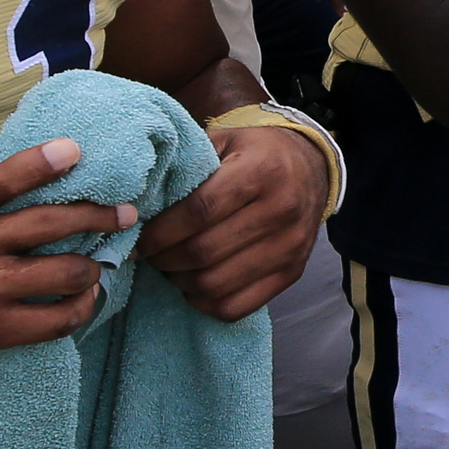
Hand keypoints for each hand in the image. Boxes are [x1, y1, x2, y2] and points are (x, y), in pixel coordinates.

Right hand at [0, 140, 133, 370]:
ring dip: (92, 266)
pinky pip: (48, 321)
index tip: (78, 152)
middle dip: (98, 216)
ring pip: (60, 273)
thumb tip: (13, 185)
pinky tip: (85, 302)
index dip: (49, 162)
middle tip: (126, 212)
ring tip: (103, 263)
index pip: (9, 177)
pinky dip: (75, 310)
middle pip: (51, 224)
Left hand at [135, 123, 328, 320]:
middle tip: (148, 253)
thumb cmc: (255, 153)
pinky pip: (237, 306)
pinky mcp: (293, 273)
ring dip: (180, 281)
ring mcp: (290, 247)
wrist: (312, 168)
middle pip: (204, 251)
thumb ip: (187, 167)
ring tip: (169, 266)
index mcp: (262, 171)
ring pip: (216, 284)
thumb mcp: (224, 141)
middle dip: (164, 258)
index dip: (160, 231)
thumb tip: (137, 204)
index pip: (199, 211)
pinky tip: (193, 284)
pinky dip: (205, 302)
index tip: (137, 237)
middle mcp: (282, 211)